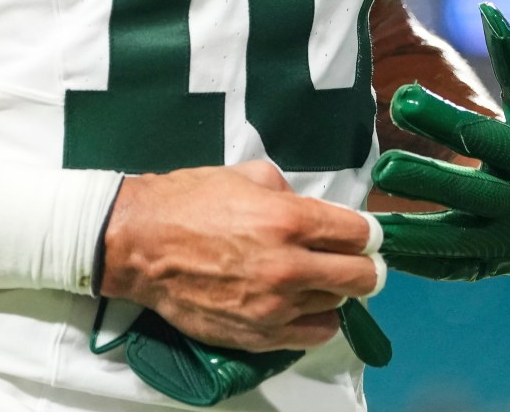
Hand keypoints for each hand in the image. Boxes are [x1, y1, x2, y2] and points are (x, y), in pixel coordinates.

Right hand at [102, 159, 382, 353]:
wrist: (140, 244)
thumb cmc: (188, 202)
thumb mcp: (246, 175)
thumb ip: (289, 194)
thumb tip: (314, 214)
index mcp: (289, 220)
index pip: (359, 235)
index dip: (369, 233)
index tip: (365, 235)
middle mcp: (289, 267)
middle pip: (360, 277)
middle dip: (365, 265)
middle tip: (356, 259)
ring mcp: (275, 307)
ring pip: (337, 305)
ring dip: (333, 290)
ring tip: (314, 277)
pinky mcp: (259, 334)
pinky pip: (313, 334)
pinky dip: (318, 319)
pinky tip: (305, 304)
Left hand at [371, 4, 509, 373]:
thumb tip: (485, 6)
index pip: (480, 135)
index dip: (440, 117)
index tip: (401, 96)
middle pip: (466, 192)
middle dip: (425, 180)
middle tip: (382, 167)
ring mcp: (507, 240)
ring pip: (453, 241)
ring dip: (410, 234)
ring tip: (366, 223)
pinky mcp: (493, 265)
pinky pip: (450, 266)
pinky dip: (418, 262)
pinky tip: (381, 252)